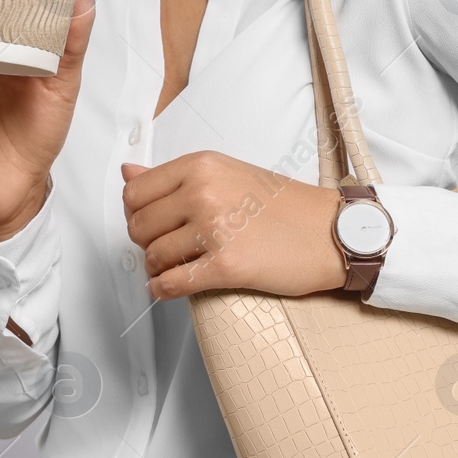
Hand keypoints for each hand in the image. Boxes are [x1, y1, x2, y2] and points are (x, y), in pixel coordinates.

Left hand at [121, 151, 348, 299]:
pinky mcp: (226, 266)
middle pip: (139, 226)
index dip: (136, 213)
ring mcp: (214, 230)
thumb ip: (174, 176)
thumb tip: (127, 171)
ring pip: (153, 256)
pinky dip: (163, 290)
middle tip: (166, 247)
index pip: (136, 191)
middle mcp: (203, 193)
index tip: (151, 223)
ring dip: (159, 268)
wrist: (330, 232)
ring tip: (177, 266)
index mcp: (201, 166)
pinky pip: (172, 284)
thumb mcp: (226, 173)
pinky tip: (169, 288)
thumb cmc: (284, 206)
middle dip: (146, 242)